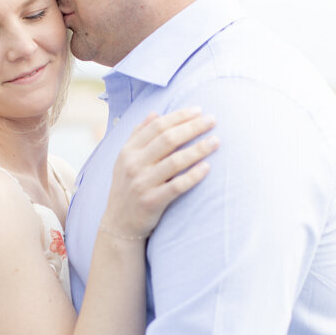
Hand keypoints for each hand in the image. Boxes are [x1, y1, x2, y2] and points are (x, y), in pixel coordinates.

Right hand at [103, 107, 217, 238]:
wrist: (118, 224)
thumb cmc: (127, 187)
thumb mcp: (125, 160)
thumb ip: (138, 135)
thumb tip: (154, 113)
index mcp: (128, 151)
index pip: (157, 126)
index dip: (179, 116)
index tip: (199, 110)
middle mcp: (134, 165)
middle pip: (168, 139)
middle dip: (192, 127)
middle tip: (212, 120)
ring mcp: (142, 184)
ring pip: (175, 161)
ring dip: (198, 149)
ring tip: (216, 141)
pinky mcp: (152, 202)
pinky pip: (177, 186)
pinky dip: (193, 176)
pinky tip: (207, 167)